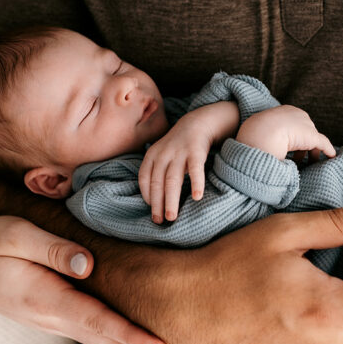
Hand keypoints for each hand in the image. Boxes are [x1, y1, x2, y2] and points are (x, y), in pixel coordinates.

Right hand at [0, 216, 167, 343]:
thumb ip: (52, 248)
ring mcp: (50, 320)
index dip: (130, 335)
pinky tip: (133, 330)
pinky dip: (113, 335)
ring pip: (97, 338)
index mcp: (43, 298)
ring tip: (163, 342)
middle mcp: (50, 317)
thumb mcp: (15, 234)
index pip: (96, 321)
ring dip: (129, 343)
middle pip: (103, 338)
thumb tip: (88, 264)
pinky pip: (88, 330)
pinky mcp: (51, 316)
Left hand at [139, 102, 237, 222]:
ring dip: (171, 199)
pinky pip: (195, 169)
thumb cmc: (177, 146)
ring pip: (172, 180)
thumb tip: (153, 201)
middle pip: (157, 182)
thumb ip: (155, 172)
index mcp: (152, 155)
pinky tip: (197, 197)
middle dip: (157, 203)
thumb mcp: (161, 154)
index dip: (146, 195)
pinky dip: (196, 183)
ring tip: (171, 217)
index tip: (151, 210)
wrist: (198, 122)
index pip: (144, 178)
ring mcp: (179, 152)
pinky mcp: (196, 151)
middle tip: (158, 221)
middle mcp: (163, 154)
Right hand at [237, 105, 336, 160]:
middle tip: (299, 159)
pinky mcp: (312, 136)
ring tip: (309, 163)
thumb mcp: (259, 129)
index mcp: (284, 111)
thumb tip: (260, 144)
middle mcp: (297, 115)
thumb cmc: (256, 132)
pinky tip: (331, 156)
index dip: (292, 138)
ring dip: (313, 152)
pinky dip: (328, 150)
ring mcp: (306, 125)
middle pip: (305, 131)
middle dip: (303, 146)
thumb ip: (265, 133)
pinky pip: (324, 144)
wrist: (262, 131)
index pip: (293, 125)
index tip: (288, 150)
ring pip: (314, 140)